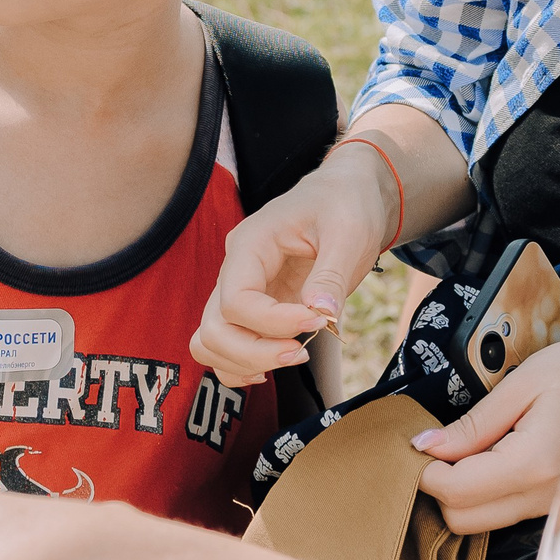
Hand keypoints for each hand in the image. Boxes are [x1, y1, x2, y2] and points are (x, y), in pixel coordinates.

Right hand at [191, 143, 395, 387]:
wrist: (346, 194)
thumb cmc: (344, 204)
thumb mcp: (349, 231)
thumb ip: (332, 274)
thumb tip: (320, 313)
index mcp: (250, 243)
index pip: (236, 300)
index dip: (273, 323)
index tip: (318, 322)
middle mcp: (235, 269)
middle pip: (214, 328)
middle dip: (254, 352)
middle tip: (302, 352)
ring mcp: (240, 291)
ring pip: (210, 342)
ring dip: (244, 362)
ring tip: (292, 356)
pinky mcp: (254, 308)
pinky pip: (225, 346)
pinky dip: (241, 364)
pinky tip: (276, 363)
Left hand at [413, 338, 559, 532]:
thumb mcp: (521, 385)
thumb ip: (472, 424)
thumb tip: (425, 446)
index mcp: (535, 463)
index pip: (455, 490)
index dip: (423, 470)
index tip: (416, 443)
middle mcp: (545, 496)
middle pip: (462, 518)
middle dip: (438, 485)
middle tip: (437, 446)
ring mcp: (552, 508)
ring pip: (480, 522)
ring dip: (461, 491)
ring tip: (466, 449)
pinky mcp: (553, 507)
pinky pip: (503, 513)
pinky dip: (484, 494)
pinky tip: (489, 460)